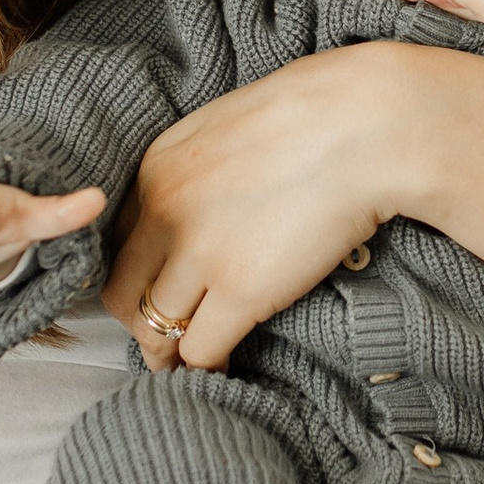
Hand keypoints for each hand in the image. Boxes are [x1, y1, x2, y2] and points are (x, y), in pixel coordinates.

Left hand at [111, 46, 413, 369]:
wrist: (367, 125)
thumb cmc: (320, 114)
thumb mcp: (233, 125)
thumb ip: (204, 166)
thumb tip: (213, 201)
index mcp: (158, 167)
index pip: (117, 240)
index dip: (137, 274)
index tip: (156, 290)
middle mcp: (164, 212)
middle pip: (123, 292)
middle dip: (140, 324)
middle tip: (163, 343)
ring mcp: (200, 254)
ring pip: (154, 328)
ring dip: (169, 354)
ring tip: (189, 366)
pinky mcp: (242, 291)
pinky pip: (201, 351)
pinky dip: (207, 368)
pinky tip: (224, 369)